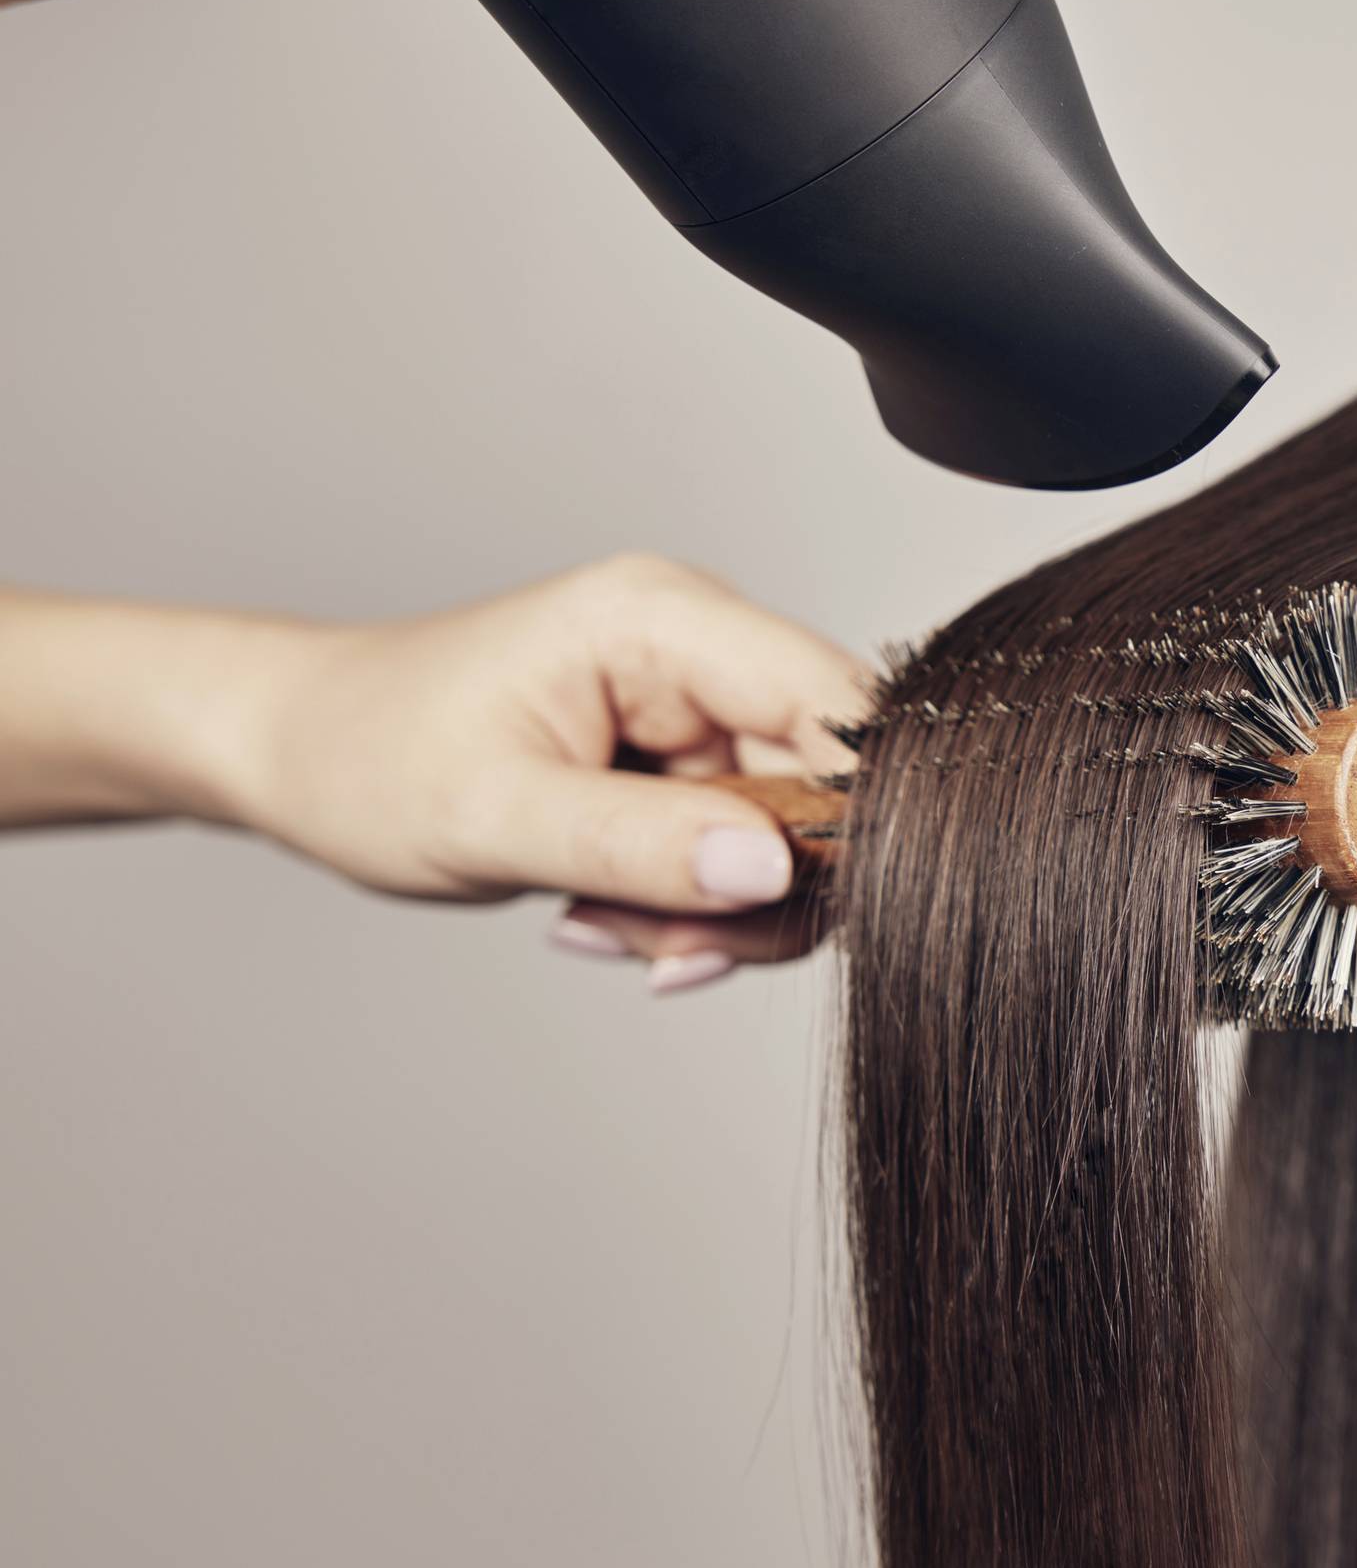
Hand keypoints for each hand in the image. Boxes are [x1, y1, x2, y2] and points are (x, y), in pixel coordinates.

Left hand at [239, 555, 872, 989]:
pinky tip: (605, 914)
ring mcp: (698, 706)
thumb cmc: (367, 755)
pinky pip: (745, 854)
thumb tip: (774, 871)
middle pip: (827, 786)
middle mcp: (702, 647)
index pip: (836, 707)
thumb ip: (639, 845)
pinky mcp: (686, 760)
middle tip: (659, 949)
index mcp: (664, 618)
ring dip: (715, 912)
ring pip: (792, 837)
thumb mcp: (494, 816)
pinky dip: (690, 908)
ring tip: (604, 927)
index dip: (852, 814)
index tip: (790, 909)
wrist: (293, 750)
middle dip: (757, 891)